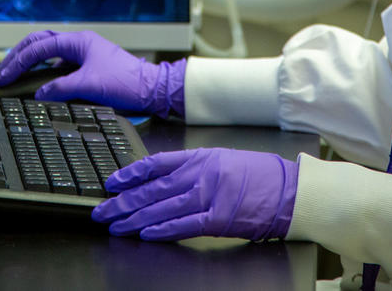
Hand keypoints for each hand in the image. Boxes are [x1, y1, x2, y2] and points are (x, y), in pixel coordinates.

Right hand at [0, 30, 185, 117]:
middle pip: (41, 43)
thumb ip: (61, 88)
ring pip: (49, 52)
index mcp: (78, 41)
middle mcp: (79, 43)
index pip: (40, 47)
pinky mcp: (87, 67)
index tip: (5, 77)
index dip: (19, 61)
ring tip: (14, 74)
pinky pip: (59, 65)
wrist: (152, 90)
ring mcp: (83, 54)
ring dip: (30, 61)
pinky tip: (37, 83)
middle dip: (19, 55)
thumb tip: (39, 93)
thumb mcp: (89, 86)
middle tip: (2, 72)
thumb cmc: (126, 82)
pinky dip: (44, 71)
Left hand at [93, 148, 298, 241]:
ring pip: (162, 208)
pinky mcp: (218, 219)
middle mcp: (200, 174)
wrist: (289, 190)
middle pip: (152, 189)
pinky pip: (183, 225)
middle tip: (102, 210)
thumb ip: (192, 167)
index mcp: (199, 157)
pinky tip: (145, 234)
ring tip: (116, 226)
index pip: (155, 163)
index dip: (129, 174)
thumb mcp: (221, 160)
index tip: (111, 183)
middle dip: (123, 201)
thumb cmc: (258, 175)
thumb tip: (160, 180)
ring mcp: (209, 196)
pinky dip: (162, 230)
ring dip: (135, 219)